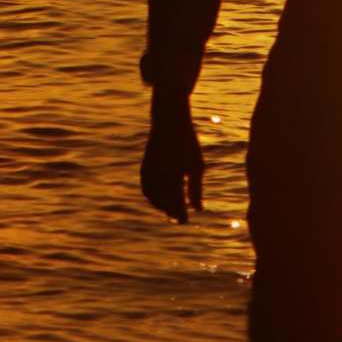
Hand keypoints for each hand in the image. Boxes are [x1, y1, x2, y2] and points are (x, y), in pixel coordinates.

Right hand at [140, 89, 205, 222]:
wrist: (168, 121)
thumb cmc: (187, 143)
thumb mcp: (197, 164)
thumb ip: (195, 188)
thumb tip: (198, 208)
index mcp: (176, 171)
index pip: (177, 200)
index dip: (180, 213)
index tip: (184, 221)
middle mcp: (160, 172)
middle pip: (164, 201)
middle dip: (170, 211)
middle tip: (178, 219)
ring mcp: (149, 169)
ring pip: (153, 195)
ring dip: (161, 205)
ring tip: (170, 209)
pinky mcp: (144, 166)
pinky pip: (147, 187)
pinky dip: (153, 196)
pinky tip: (162, 198)